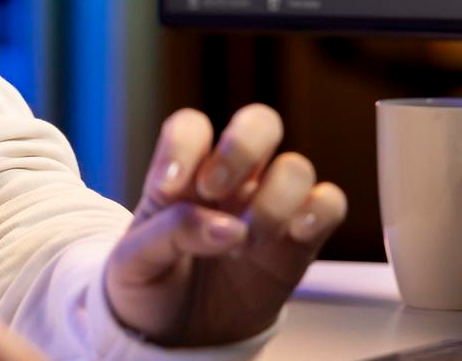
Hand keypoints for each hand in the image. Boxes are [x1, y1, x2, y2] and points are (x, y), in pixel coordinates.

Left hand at [103, 103, 345, 346]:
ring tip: (243, 242)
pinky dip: (319, 210)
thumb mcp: (132, 264)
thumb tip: (227, 227)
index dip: (184, 145)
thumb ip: (171, 234)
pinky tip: (293, 233)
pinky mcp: (299, 241)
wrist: (173, 340)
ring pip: (296, 167)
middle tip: (213, 189)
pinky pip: (329, 204)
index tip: (168, 186)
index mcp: (183, 173)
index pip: (192, 127)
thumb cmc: (147, 289)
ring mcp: (268, 207)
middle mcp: (232, 180)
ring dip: (272, 200)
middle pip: (260, 123)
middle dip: (241, 147)